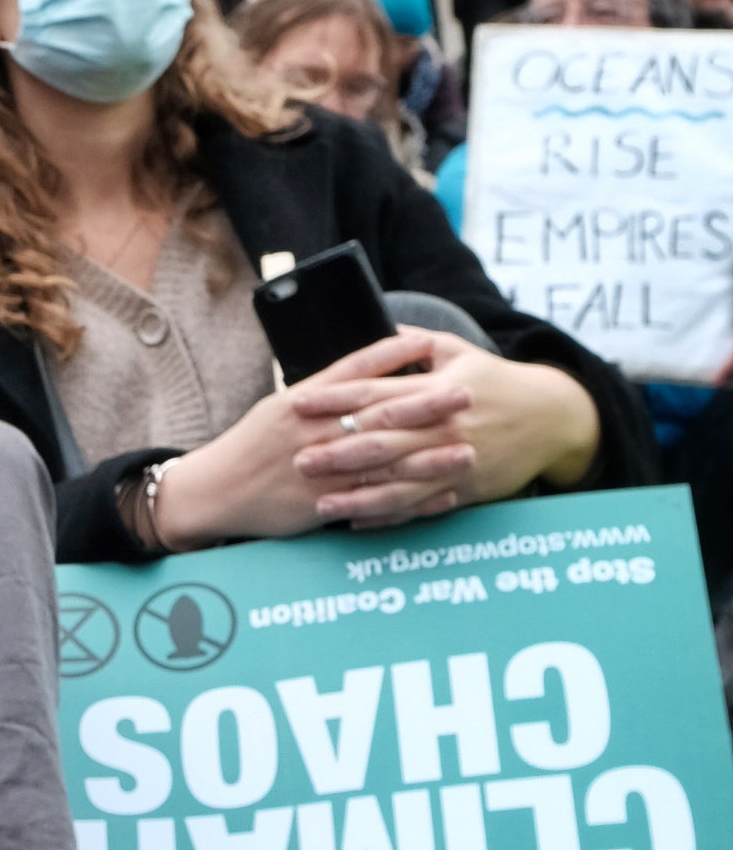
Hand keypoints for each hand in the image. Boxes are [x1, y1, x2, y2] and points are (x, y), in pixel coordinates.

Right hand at [155, 332, 464, 543]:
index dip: (394, 357)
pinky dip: (411, 499)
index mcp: (304, 402)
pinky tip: (442, 494)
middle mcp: (315, 432)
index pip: (356, 372)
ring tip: (468, 448)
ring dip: (429, 456)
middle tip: (466, 392)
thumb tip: (360, 375)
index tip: (431, 344)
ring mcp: (320, 469)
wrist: (214, 489)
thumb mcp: (278, 409)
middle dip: (425, 403)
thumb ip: (319, 393)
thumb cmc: (250, 446)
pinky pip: (375, 502)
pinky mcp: (323, 503)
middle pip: (379, 413)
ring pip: (384, 462)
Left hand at [286, 328, 596, 515]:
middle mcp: (441, 427)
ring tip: (321, 504)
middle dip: (336, 451)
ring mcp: (453, 461)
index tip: (298, 402)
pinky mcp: (465, 488)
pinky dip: (389, 516)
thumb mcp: (459, 350)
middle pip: (381, 441)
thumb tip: (376, 328)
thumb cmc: (496, 380)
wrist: (551, 416)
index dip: (334, 398)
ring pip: (398, 482)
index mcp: (434, 389)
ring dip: (358, 495)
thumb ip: (414, 343)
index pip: (375, 393)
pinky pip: (421, 506)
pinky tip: (358, 521)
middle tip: (297, 459)